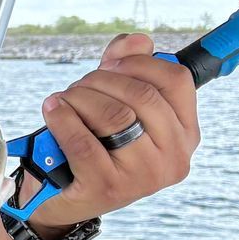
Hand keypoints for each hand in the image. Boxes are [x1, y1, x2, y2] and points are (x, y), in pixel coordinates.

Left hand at [26, 32, 198, 232]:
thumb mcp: (115, 103)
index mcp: (186, 134)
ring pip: (114, 115)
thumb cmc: (95, 145)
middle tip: (79, 86)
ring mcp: (143, 176)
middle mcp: (174, 157)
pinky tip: (52, 110)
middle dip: (101, 80)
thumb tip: (137, 40)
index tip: (109, 66)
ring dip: (80, 97)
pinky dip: (63, 118)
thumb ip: (127, 67)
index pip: (176, 79)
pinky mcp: (108, 188)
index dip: (138, 62)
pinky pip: (83, 141)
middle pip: (142, 94)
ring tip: (63, 100)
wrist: (64, 198)